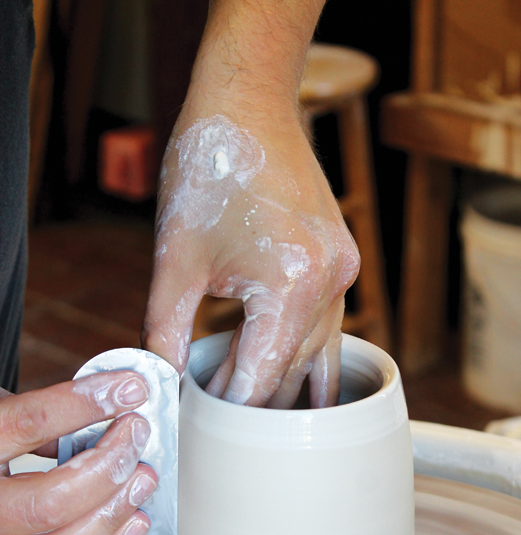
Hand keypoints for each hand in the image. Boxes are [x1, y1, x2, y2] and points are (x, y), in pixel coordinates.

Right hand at [0, 373, 156, 534]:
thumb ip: (45, 416)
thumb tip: (114, 406)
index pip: (27, 424)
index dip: (84, 404)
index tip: (128, 389)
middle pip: (50, 503)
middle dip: (109, 468)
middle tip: (137, 436)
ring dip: (114, 515)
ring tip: (143, 480)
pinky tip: (133, 521)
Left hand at [144, 109, 358, 408]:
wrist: (247, 105)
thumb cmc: (209, 170)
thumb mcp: (175, 259)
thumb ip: (166, 330)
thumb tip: (162, 382)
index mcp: (291, 285)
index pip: (262, 376)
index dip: (232, 409)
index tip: (208, 430)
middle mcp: (330, 285)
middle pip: (291, 371)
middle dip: (252, 399)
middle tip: (217, 422)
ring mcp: (344, 274)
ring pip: (314, 354)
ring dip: (279, 381)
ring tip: (246, 408)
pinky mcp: (343, 264)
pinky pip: (327, 327)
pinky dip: (301, 352)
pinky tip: (291, 381)